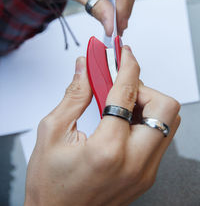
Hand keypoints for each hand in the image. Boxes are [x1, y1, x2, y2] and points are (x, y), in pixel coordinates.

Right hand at [24, 47, 179, 205]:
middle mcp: (135, 162)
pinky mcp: (146, 176)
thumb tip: (84, 68)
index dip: (126, 64)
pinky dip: (146, 121)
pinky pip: (159, 138)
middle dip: (144, 88)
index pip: (127, 92)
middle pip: (165, 106)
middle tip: (121, 87)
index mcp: (108, 149)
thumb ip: (74, 94)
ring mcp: (145, 172)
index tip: (123, 53)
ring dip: (147, 104)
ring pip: (168, 122)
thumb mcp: (52, 131)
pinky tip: (123, 122)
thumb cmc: (50, 183)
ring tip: (121, 104)